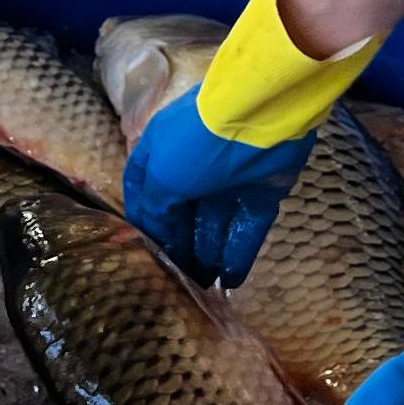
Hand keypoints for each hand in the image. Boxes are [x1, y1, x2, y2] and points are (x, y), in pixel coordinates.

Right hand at [123, 103, 312, 284]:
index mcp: (162, 153)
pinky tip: (230, 280)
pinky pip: (247, 228)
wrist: (259, 118)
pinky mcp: (261, 192)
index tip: (143, 251)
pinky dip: (239, 253)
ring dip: (208, 255)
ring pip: (215, 225)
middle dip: (180, 245)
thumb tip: (157, 234)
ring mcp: (229, 180)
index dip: (143, 219)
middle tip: (178, 278)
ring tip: (202, 286)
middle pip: (183, 213)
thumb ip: (155, 208)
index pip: (144, 189)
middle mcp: (193, 167)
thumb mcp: (161, 175)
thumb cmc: (197, 143)